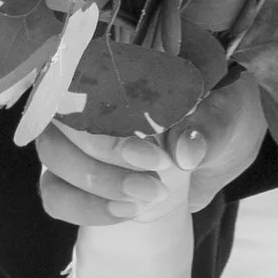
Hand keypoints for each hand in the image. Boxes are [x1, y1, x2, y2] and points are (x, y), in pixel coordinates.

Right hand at [36, 68, 266, 228]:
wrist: (219, 151)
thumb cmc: (217, 115)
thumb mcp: (225, 115)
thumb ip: (207, 128)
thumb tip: (186, 150)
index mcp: (119, 63)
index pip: (82, 69)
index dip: (101, 107)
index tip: (147, 148)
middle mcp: (85, 95)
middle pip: (62, 118)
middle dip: (104, 156)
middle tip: (154, 184)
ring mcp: (73, 137)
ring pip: (53, 156)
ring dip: (94, 184)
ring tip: (147, 200)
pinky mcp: (71, 176)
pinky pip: (55, 194)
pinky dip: (84, 208)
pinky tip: (124, 214)